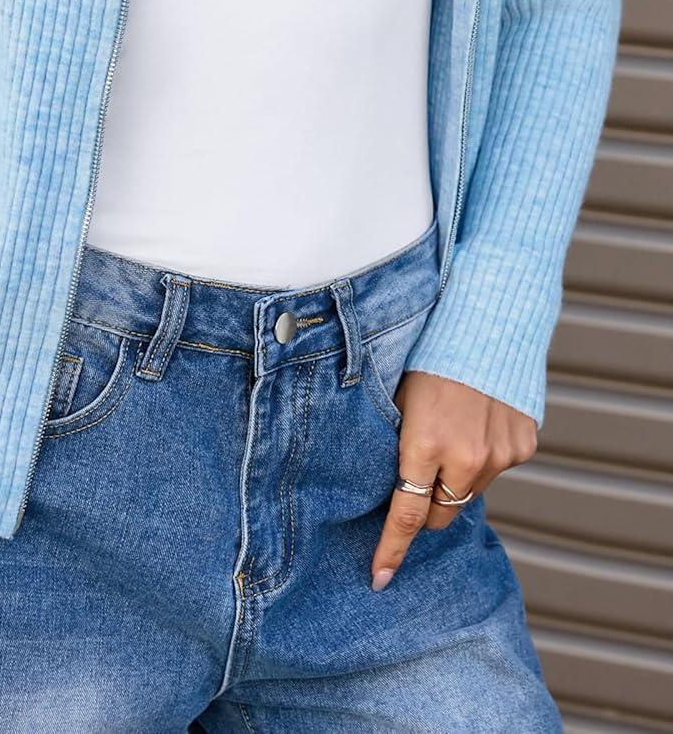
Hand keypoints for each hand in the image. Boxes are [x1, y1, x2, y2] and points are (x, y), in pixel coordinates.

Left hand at [370, 371, 536, 590]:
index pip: (406, 515)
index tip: (379, 578)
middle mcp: (465, 459)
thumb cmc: (429, 357)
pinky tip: (479, 420)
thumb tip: (386, 482)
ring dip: (458, 476)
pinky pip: (498, 468)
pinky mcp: (523, 447)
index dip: (391, 550)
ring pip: (470, 491)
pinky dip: (485, 456)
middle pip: (441, 513)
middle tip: (419, 479)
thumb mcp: (398, 398)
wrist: (488, 324)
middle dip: (427, 507)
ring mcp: (499, 455)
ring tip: (453, 430)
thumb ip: (397, 444)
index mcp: (424, 445)